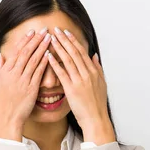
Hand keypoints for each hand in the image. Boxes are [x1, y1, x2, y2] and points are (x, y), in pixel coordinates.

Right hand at [0, 27, 50, 139]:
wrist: (7, 119)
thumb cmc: (0, 104)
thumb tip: (0, 57)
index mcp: (5, 72)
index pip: (16, 52)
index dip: (25, 40)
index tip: (31, 32)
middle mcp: (13, 74)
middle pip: (26, 53)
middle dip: (36, 40)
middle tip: (44, 30)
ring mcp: (23, 80)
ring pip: (34, 60)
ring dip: (42, 47)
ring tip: (50, 38)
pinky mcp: (31, 88)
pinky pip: (39, 72)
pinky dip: (44, 62)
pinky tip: (50, 54)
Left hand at [47, 27, 115, 143]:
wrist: (96, 119)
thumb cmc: (97, 104)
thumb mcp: (101, 83)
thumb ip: (98, 68)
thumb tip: (95, 56)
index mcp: (94, 71)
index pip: (82, 52)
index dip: (73, 41)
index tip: (66, 32)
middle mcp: (87, 73)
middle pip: (74, 52)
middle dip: (64, 40)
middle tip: (55, 30)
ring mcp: (80, 81)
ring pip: (68, 60)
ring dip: (59, 48)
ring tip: (50, 39)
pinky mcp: (72, 89)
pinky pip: (62, 73)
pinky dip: (55, 63)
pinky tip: (48, 56)